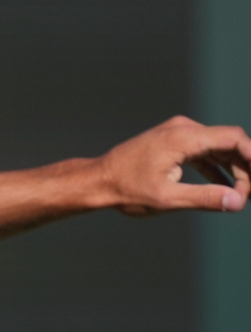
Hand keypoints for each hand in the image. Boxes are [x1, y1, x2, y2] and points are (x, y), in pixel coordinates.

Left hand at [100, 116, 250, 214]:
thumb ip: (205, 198)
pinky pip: (204, 152)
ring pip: (218, 147)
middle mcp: (184, 129)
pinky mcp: (173, 143)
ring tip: (243, 194)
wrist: (97, 181)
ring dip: (234, 169)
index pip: (234, 139)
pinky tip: (227, 187)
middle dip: (246, 167)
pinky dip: (217, 167)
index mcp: (184, 137)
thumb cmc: (126, 190)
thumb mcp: (167, 198)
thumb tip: (237, 202)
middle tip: (249, 195)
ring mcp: (178, 134)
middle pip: (230, 143)